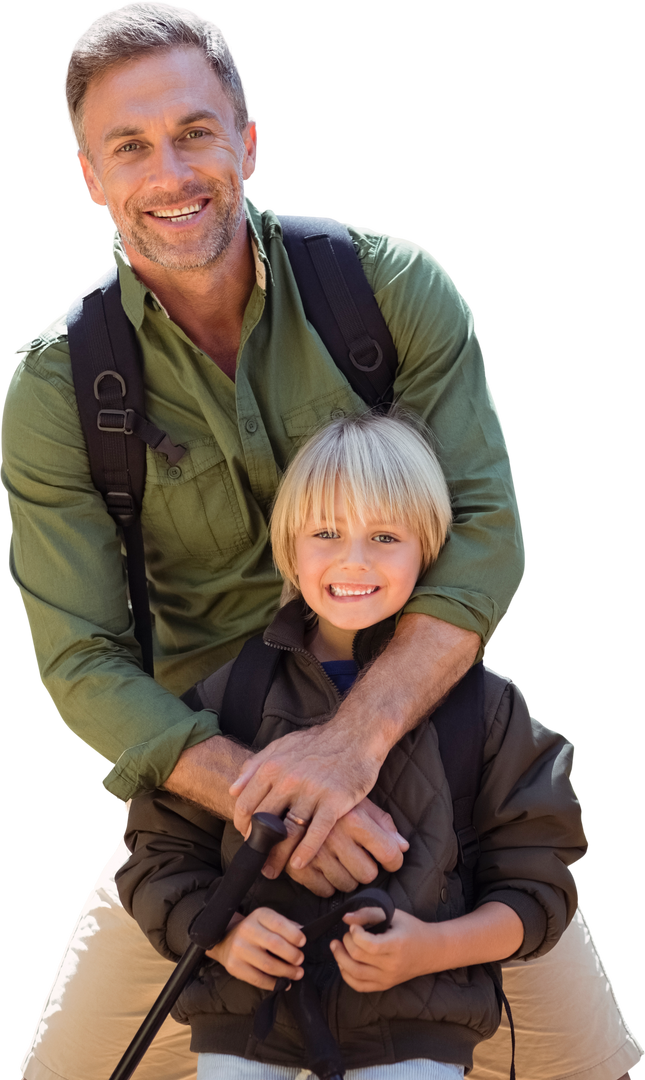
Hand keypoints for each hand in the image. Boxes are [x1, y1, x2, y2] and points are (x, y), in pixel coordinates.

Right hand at [206, 908, 305, 990]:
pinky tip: (284, 984)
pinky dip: (274, 984)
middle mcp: (247, 930)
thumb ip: (285, 925)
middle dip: (292, 955)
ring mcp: (239, 949)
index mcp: (258, 915)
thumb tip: (303, 932)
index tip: (303, 943)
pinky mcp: (234, 966)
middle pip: (275, 944)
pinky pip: (258, 979)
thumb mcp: (268, 921)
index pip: (279, 924)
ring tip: (297, 974)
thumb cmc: (255, 930)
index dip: (294, 935)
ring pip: (268, 965)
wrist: (226, 940)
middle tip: (300, 960)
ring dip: (287, 972)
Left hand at [230, 615, 479, 870]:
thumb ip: (255, 766)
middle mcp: (288, 779)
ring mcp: (312, 791)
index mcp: (272, 766)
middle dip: (258, 846)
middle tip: (257, 862)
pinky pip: (317, 833)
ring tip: (274, 870)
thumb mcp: (281, 746)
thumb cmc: (317, 743)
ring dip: (278, 856)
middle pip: (264, 822)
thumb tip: (233, 789)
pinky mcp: (335, 801)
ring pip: (288, 832)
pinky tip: (299, 864)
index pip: (246, 804)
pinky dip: (305, 852)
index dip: (243, 826)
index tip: (247, 838)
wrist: (356, 734)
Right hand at [263, 798, 408, 896]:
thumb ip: (382, 823)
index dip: (393, 860)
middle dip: (366, 868)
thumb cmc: (328, 795)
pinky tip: (323, 868)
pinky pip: (323, 890)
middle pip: (368, 874)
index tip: (389, 860)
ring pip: (347, 884)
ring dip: (346, 877)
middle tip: (358, 857)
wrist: (283, 785)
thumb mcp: (357, 800)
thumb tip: (403, 847)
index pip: (389, 853)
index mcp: (354, 818)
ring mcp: (315, 852)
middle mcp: (336, 836)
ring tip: (339, 860)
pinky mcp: (296, 865)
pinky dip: (326, 884)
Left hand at [330, 907, 429, 991]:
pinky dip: (346, 975)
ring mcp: (388, 978)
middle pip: (358, 958)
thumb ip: (369, 913)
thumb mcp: (394, 915)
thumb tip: (346, 918)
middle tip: (346, 933)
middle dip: (346, 942)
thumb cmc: (412, 929)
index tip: (354, 926)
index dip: (355, 934)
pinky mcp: (384, 985)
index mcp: (396, 945)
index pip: (369, 945)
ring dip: (340, 959)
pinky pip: (360, 986)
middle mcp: (391, 965)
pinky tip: (342, 963)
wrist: (431, 951)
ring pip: (355, 974)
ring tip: (336, 946)